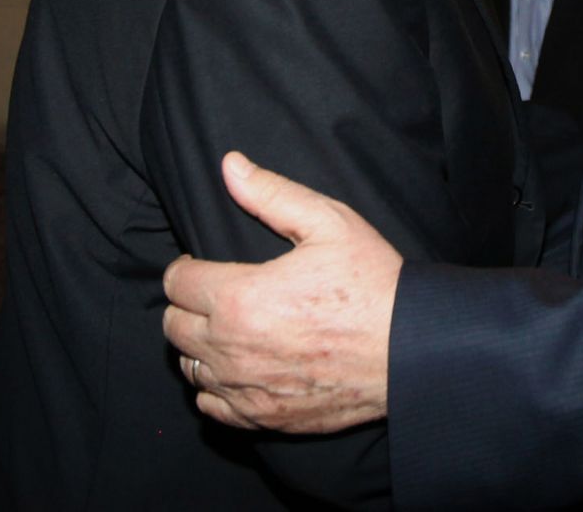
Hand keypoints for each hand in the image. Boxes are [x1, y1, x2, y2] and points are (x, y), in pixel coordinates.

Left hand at [162, 151, 401, 433]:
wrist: (409, 350)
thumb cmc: (372, 283)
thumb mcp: (329, 222)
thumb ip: (271, 193)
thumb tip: (230, 165)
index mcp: (240, 297)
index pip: (177, 282)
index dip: (187, 266)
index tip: (204, 264)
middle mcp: (231, 349)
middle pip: (173, 326)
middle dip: (189, 304)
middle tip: (218, 293)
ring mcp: (244, 389)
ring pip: (188, 366)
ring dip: (200, 345)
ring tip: (230, 328)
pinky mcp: (261, 417)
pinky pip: (211, 405)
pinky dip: (216, 386)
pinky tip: (240, 367)